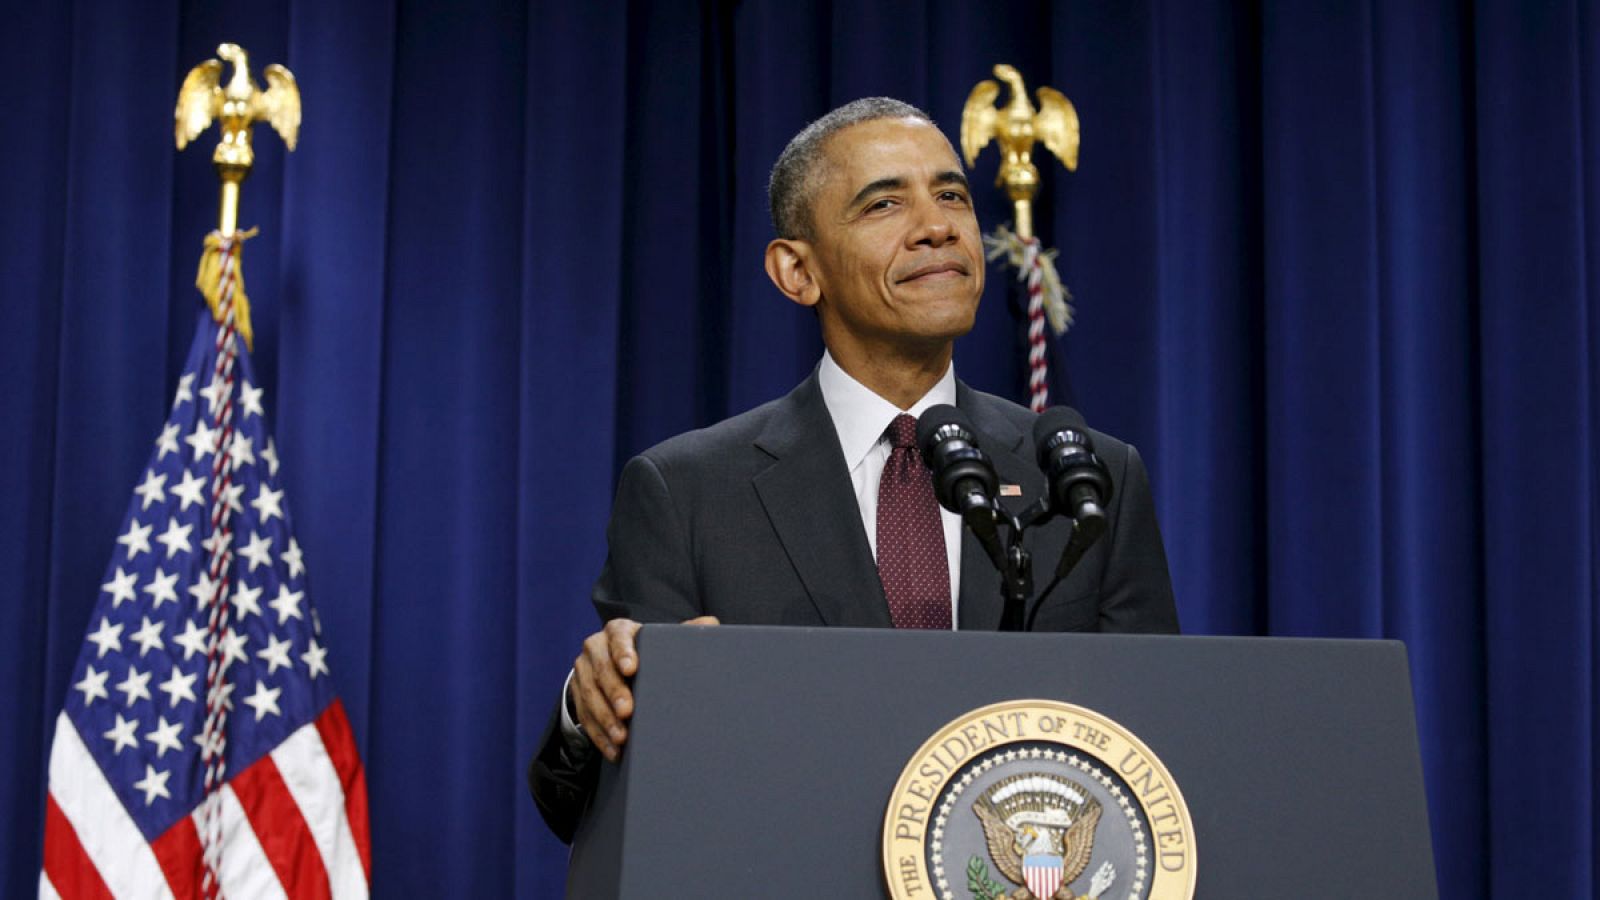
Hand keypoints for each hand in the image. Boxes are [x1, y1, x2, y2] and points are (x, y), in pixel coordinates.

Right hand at [572, 615, 718, 760]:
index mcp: (618, 630)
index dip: (623, 652)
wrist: (616, 662)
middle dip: (614, 692)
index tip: (631, 668)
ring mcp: (584, 671)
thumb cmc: (649, 651)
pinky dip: (598, 735)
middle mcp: (596, 647)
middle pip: (602, 669)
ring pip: (590, 695)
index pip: (619, 637)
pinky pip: (584, 716)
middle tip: (627, 712)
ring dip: (605, 719)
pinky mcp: (577, 693)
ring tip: (621, 737)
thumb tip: (710, 624)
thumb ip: (686, 631)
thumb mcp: (664, 640)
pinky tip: (613, 750)